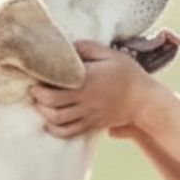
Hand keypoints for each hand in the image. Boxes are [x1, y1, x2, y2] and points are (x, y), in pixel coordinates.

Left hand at [29, 41, 154, 138]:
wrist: (144, 101)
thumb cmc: (127, 73)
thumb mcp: (109, 53)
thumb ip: (86, 48)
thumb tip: (66, 46)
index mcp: (88, 80)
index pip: (55, 86)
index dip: (40, 83)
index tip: (37, 76)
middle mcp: (86, 100)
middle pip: (51, 105)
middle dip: (38, 98)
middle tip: (35, 89)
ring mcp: (88, 115)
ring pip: (57, 120)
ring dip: (44, 112)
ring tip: (42, 103)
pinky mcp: (91, 125)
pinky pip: (67, 132)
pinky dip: (54, 129)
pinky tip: (51, 120)